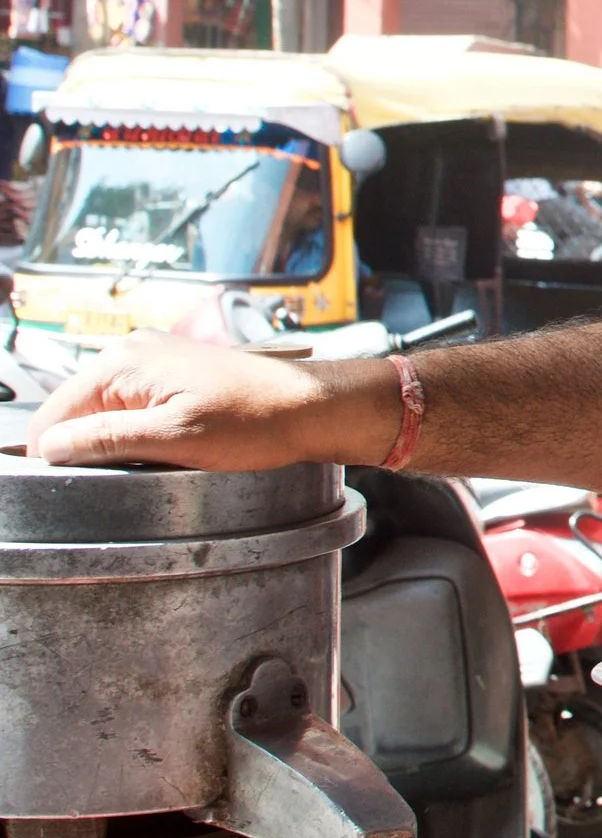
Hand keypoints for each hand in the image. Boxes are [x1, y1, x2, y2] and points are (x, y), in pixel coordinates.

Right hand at [27, 331, 398, 471]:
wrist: (313, 406)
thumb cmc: (259, 417)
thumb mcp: (174, 437)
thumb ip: (107, 439)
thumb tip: (51, 447)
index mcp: (123, 362)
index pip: (53, 416)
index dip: (58, 456)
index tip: (79, 483)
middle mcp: (133, 354)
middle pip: (77, 415)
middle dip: (92, 449)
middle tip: (132, 472)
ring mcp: (155, 364)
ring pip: (105, 417)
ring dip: (118, 445)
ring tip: (157, 459)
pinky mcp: (175, 378)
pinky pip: (134, 413)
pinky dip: (140, 436)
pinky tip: (167, 450)